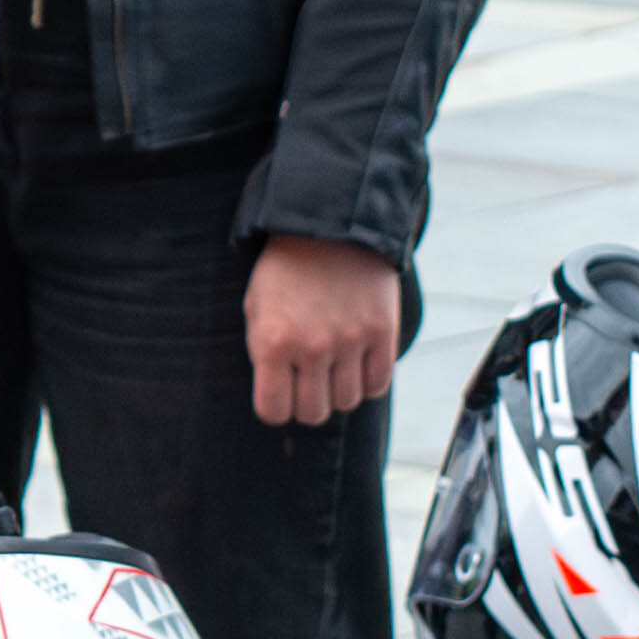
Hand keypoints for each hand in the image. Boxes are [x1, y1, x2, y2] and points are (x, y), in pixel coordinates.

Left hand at [244, 235, 413, 426]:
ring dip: (339, 390)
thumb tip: (278, 394)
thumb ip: (263, 353)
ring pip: (347, 402)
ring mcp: (350, 341)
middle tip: (309, 380)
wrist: (330, 225)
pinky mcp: (382, 332)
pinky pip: (378, 385)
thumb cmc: (286, 269)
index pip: (274, 410)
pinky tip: (358, 363)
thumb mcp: (256, 306)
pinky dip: (368, 382)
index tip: (282, 393)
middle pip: (313, 413)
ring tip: (334, 365)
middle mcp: (311, 347)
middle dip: (308, 402)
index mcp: (273, 342)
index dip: (276, 406)